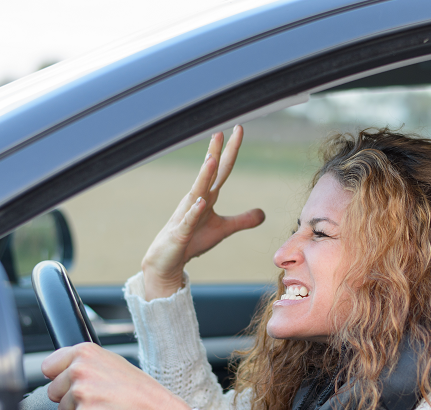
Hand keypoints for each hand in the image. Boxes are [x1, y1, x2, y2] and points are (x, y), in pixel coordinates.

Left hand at [42, 343, 189, 409]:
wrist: (158, 409)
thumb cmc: (140, 389)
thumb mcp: (113, 363)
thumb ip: (85, 362)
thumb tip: (58, 368)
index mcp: (86, 352)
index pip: (49, 365)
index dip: (60, 375)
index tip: (70, 379)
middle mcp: (80, 371)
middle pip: (54, 390)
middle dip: (71, 396)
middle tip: (98, 395)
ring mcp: (81, 395)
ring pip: (63, 409)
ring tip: (104, 405)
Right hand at [141, 126, 264, 299]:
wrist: (167, 260)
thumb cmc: (192, 241)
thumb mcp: (223, 229)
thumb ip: (242, 220)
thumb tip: (263, 213)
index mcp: (207, 196)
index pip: (222, 169)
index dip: (230, 150)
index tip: (238, 129)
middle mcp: (196, 200)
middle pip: (209, 174)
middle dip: (215, 153)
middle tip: (221, 130)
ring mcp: (187, 215)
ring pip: (197, 192)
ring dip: (204, 176)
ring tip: (211, 159)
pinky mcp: (180, 233)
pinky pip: (189, 221)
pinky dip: (195, 211)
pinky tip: (202, 202)